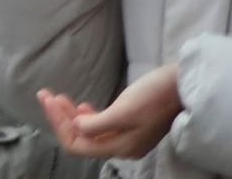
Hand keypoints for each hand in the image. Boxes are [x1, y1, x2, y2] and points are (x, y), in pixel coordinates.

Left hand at [38, 62, 181, 159]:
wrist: (184, 85)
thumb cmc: (155, 95)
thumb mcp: (124, 111)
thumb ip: (98, 124)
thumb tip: (77, 128)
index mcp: (120, 147)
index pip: (77, 144)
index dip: (59, 124)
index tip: (48, 100)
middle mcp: (122, 146)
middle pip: (82, 139)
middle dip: (61, 118)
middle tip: (47, 95)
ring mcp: (128, 136)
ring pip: (90, 131)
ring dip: (72, 116)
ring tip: (59, 98)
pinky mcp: (132, 124)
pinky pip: (102, 126)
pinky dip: (87, 116)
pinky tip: (82, 106)